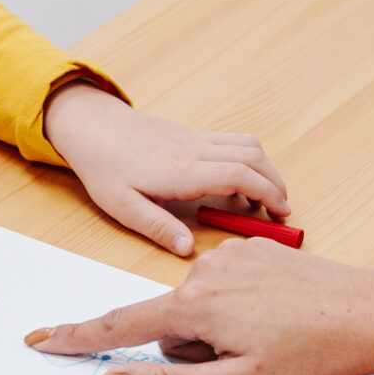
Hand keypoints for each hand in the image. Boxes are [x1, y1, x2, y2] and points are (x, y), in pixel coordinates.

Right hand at [22, 240, 373, 374]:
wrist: (370, 313)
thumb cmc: (310, 355)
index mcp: (196, 306)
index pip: (121, 324)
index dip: (78, 337)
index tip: (40, 339)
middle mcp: (208, 272)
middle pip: (172, 323)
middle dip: (195, 350)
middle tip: (246, 364)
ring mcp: (235, 258)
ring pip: (202, 307)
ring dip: (221, 331)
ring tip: (271, 343)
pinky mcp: (258, 253)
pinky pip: (230, 288)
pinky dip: (243, 309)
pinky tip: (280, 320)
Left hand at [43, 83, 290, 256]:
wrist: (90, 125)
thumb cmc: (104, 166)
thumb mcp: (122, 206)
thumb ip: (157, 227)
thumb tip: (188, 250)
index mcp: (183, 171)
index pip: (240, 175)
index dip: (268, 193)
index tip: (282, 214)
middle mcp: (196, 150)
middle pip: (253, 158)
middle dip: (276, 183)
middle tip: (283, 211)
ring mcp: (196, 139)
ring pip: (247, 145)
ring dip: (265, 168)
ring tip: (267, 198)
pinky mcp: (192, 135)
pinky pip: (232, 141)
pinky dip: (249, 159)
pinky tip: (240, 180)